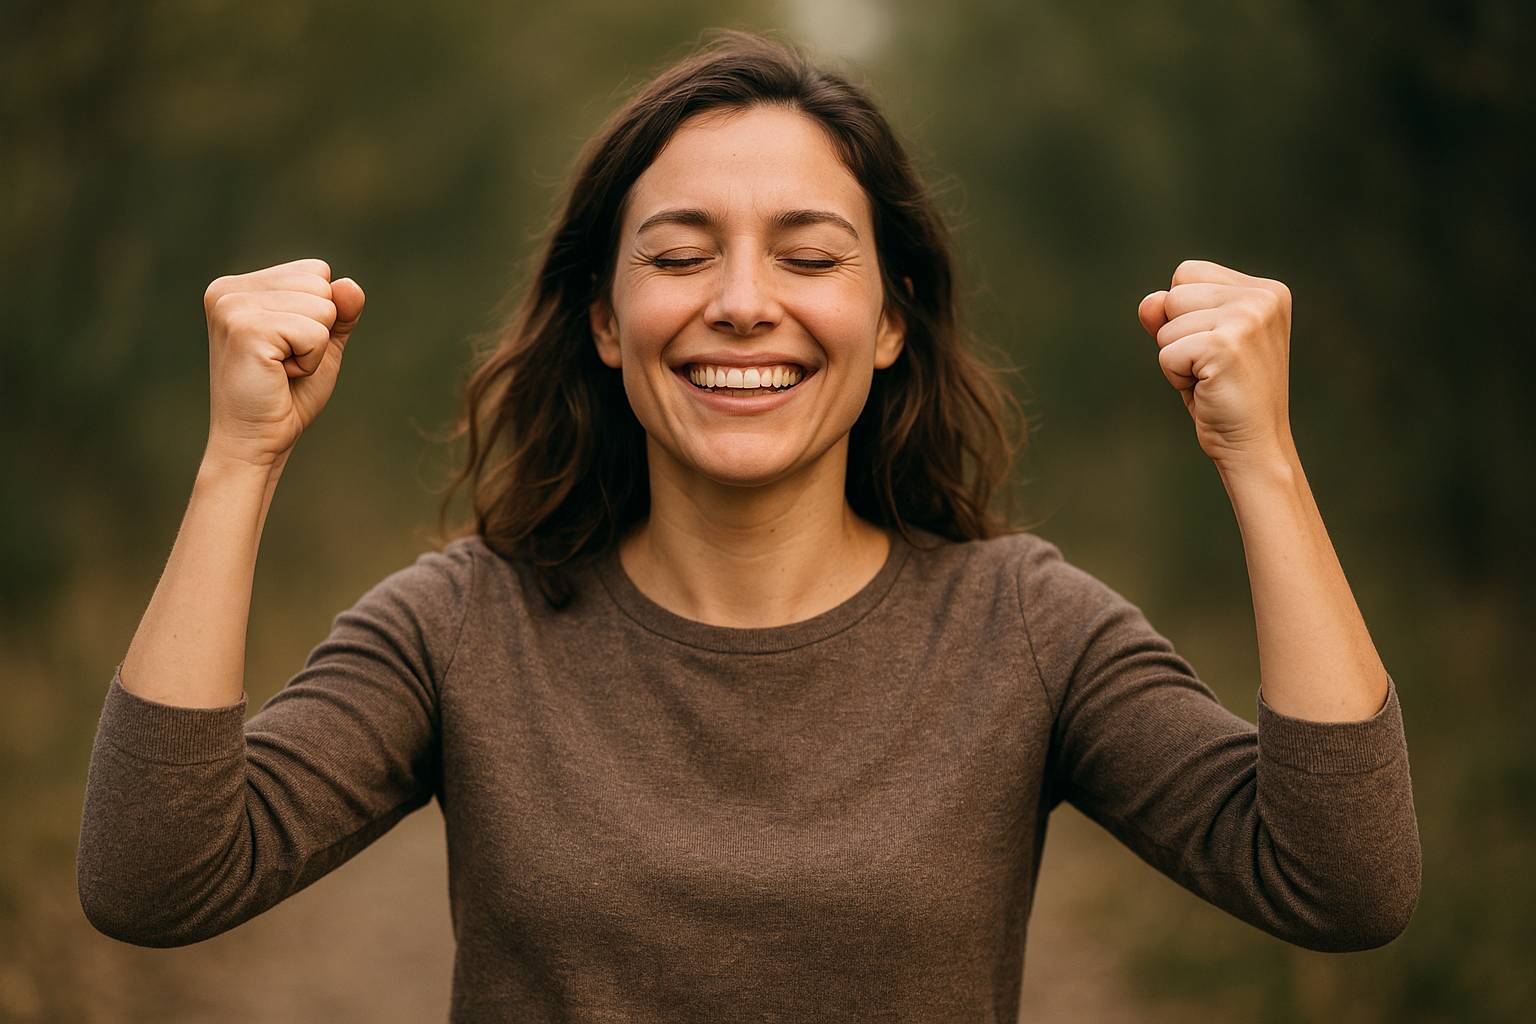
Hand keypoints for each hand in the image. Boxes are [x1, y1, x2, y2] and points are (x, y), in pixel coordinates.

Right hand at [202, 257, 365, 468]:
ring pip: (322, 306)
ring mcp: (232, 307)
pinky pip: (315, 332)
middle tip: (285, 362)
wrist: (257, 442)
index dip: (320, 314)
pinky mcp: (245, 329)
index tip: (288, 346)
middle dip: (318, 330)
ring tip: (281, 369)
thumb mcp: (322, 344)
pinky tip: (280, 375)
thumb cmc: (287, 395)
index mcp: (240, 287)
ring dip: (314, 347)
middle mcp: (228, 290)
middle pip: (321, 283)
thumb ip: (340, 311)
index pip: (315, 270)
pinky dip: (311, 360)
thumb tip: (350, 285)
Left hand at [1136, 259, 1295, 470]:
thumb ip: (1170, 315)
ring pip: (1167, 323)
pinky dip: (1175, 376)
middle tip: (1210, 368)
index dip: (1183, 313)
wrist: (1253, 446)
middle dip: (1177, 334)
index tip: (1213, 347)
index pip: (1187, 273)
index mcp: (1266, 290)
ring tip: (1210, 379)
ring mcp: (1248, 319)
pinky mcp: (1226, 345)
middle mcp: (1263, 298)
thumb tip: (1149, 301)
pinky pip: (1166, 351)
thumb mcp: (1196, 344)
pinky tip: (1206, 390)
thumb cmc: (1225, 396)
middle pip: (1174, 293)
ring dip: (1176, 357)